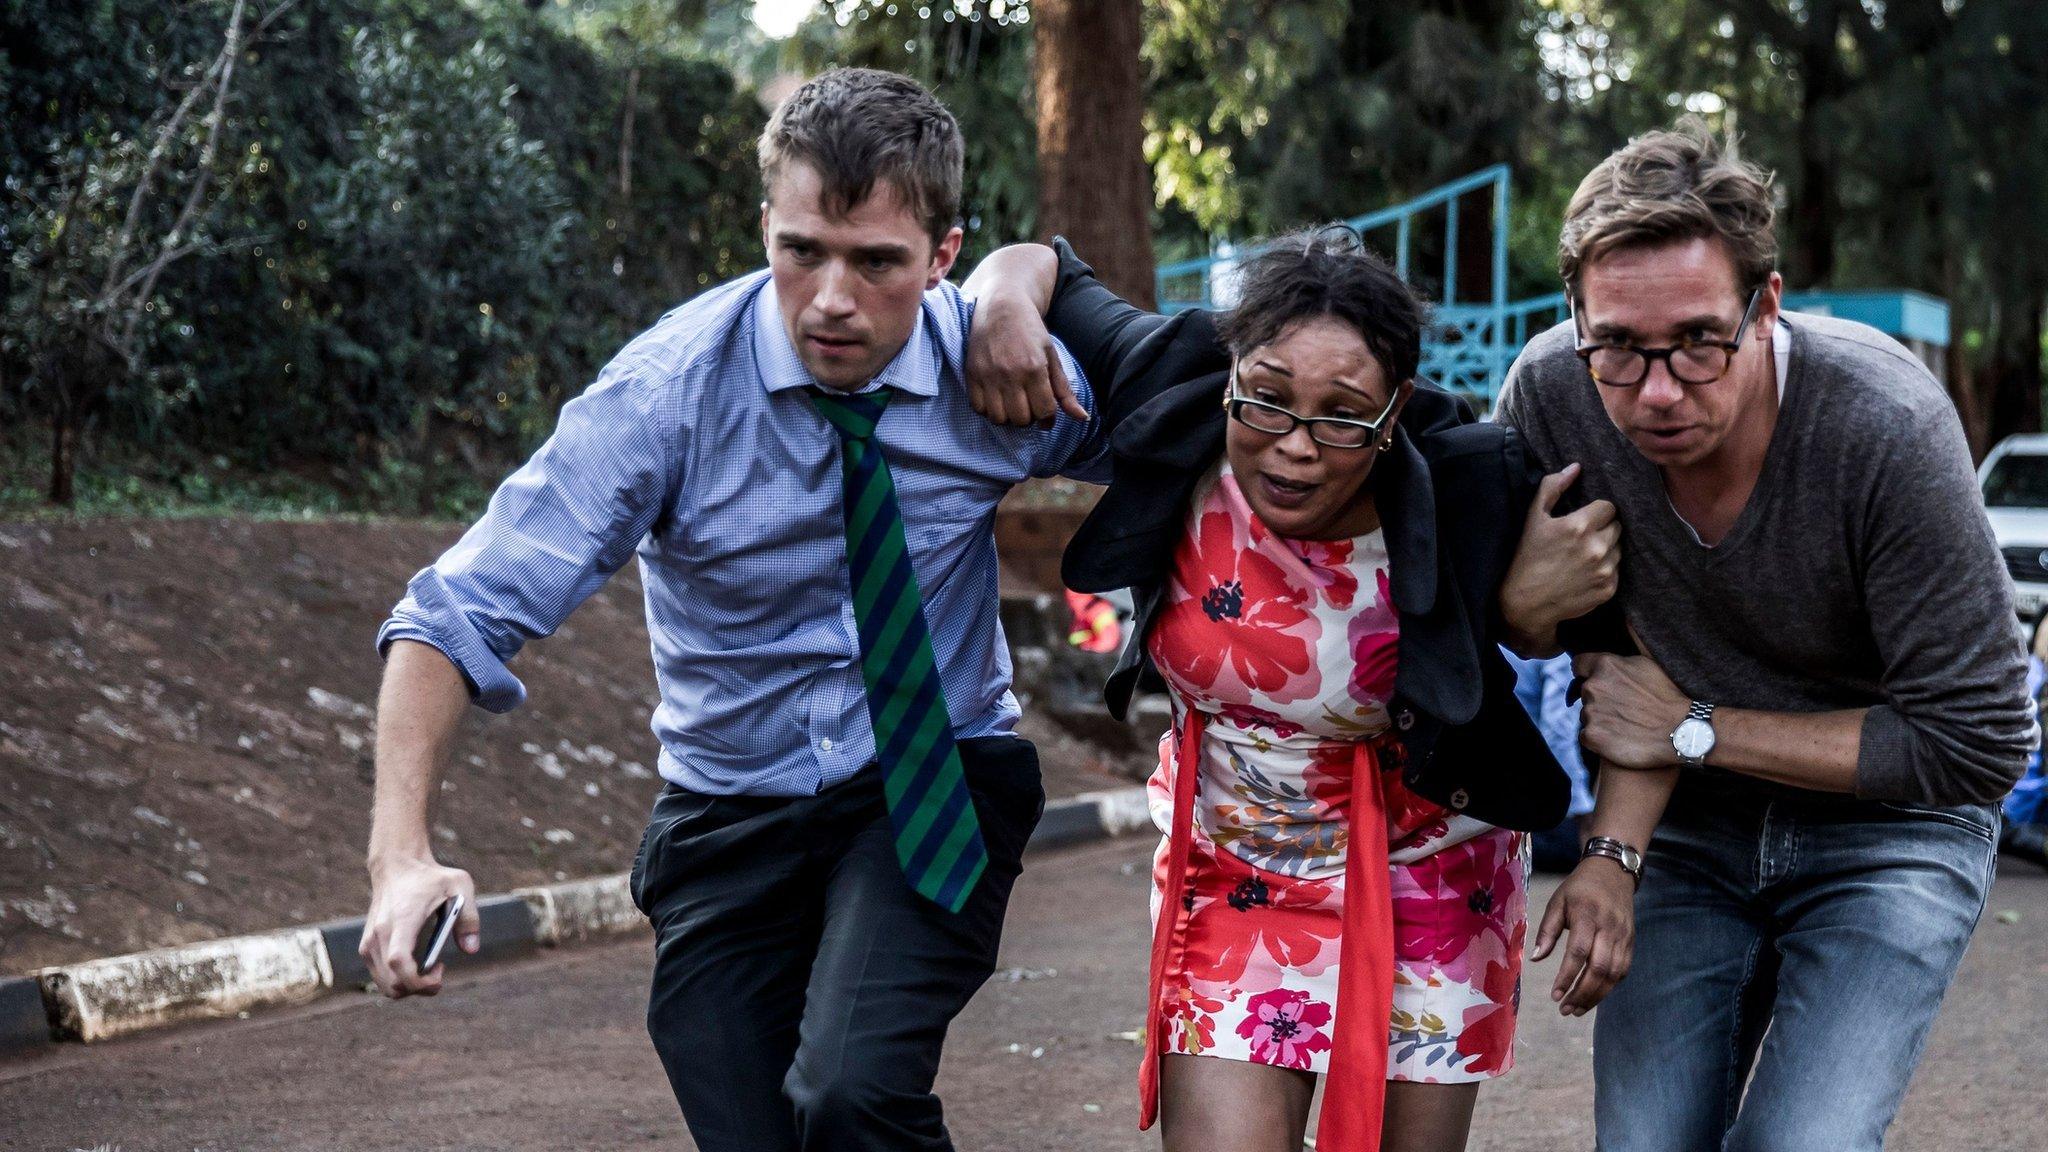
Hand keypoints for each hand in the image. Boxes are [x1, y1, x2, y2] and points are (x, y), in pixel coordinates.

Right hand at [359, 856, 479, 997]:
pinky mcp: (367, 947)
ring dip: (410, 987)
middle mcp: (379, 934)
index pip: (399, 961)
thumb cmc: (429, 876)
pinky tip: (418, 965)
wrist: (396, 865)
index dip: (418, 980)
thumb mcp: (459, 885)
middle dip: (420, 988)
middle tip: (440, 971)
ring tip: (431, 968)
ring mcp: (369, 942)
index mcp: (401, 920)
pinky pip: (381, 978)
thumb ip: (469, 917)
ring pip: (386, 985)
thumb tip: (471, 949)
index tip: (440, 976)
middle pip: (392, 983)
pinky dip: (400, 981)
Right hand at [965, 289, 1086, 427]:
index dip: (1048, 418)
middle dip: (1029, 418)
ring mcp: (988, 375)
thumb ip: (1064, 390)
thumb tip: (1082, 417)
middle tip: (1029, 406)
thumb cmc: (1030, 331)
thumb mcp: (1052, 356)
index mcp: (1034, 368)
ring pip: (999, 418)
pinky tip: (997, 399)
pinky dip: (989, 410)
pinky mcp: (972, 374)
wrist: (1001, 306)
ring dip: (1008, 417)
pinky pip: (978, 408)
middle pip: (1021, 419)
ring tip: (1013, 404)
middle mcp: (1010, 374)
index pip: (1044, 411)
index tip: (1047, 413)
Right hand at [1499, 464, 1619, 649]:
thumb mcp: (1533, 518)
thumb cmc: (1526, 557)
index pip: (1608, 507)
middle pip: (1617, 526)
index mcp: (1579, 525)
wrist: (1526, 603)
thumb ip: (1553, 488)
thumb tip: (1576, 468)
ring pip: (1618, 548)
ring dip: (1606, 549)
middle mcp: (1597, 547)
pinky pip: (1616, 570)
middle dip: (1603, 529)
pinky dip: (1605, 570)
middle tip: (1582, 538)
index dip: (1596, 512)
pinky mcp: (1609, 589)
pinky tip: (1585, 573)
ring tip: (1583, 557)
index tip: (1583, 520)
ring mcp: (1605, 570)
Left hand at [1531, 855, 1636, 1015]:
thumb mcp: (1557, 901)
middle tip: (1565, 1009)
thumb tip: (1535, 958)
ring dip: (1596, 996)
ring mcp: (1623, 936)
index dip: (1567, 976)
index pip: (1579, 952)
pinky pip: (1623, 970)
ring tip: (1577, 1009)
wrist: (1613, 872)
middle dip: (1582, 993)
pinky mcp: (1631, 942)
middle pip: (1599, 968)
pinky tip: (1594, 995)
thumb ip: (1547, 930)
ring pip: (1613, 974)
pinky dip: (1609, 986)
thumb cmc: (1578, 889)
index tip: (1555, 995)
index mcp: (1588, 916)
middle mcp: (1609, 928)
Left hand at [1574, 648, 1689, 769]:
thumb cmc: (1671, 696)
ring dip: (1601, 719)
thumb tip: (1628, 617)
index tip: (1600, 682)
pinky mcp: (1592, 736)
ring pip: (1587, 715)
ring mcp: (1591, 712)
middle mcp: (1593, 687)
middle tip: (1626, 708)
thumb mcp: (1651, 661)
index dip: (1588, 673)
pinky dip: (1599, 739)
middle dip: (1601, 699)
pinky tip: (1620, 739)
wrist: (1682, 732)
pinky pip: (1587, 736)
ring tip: (1627, 724)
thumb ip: (1634, 641)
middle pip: (1586, 693)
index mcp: (1605, 665)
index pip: (1579, 665)